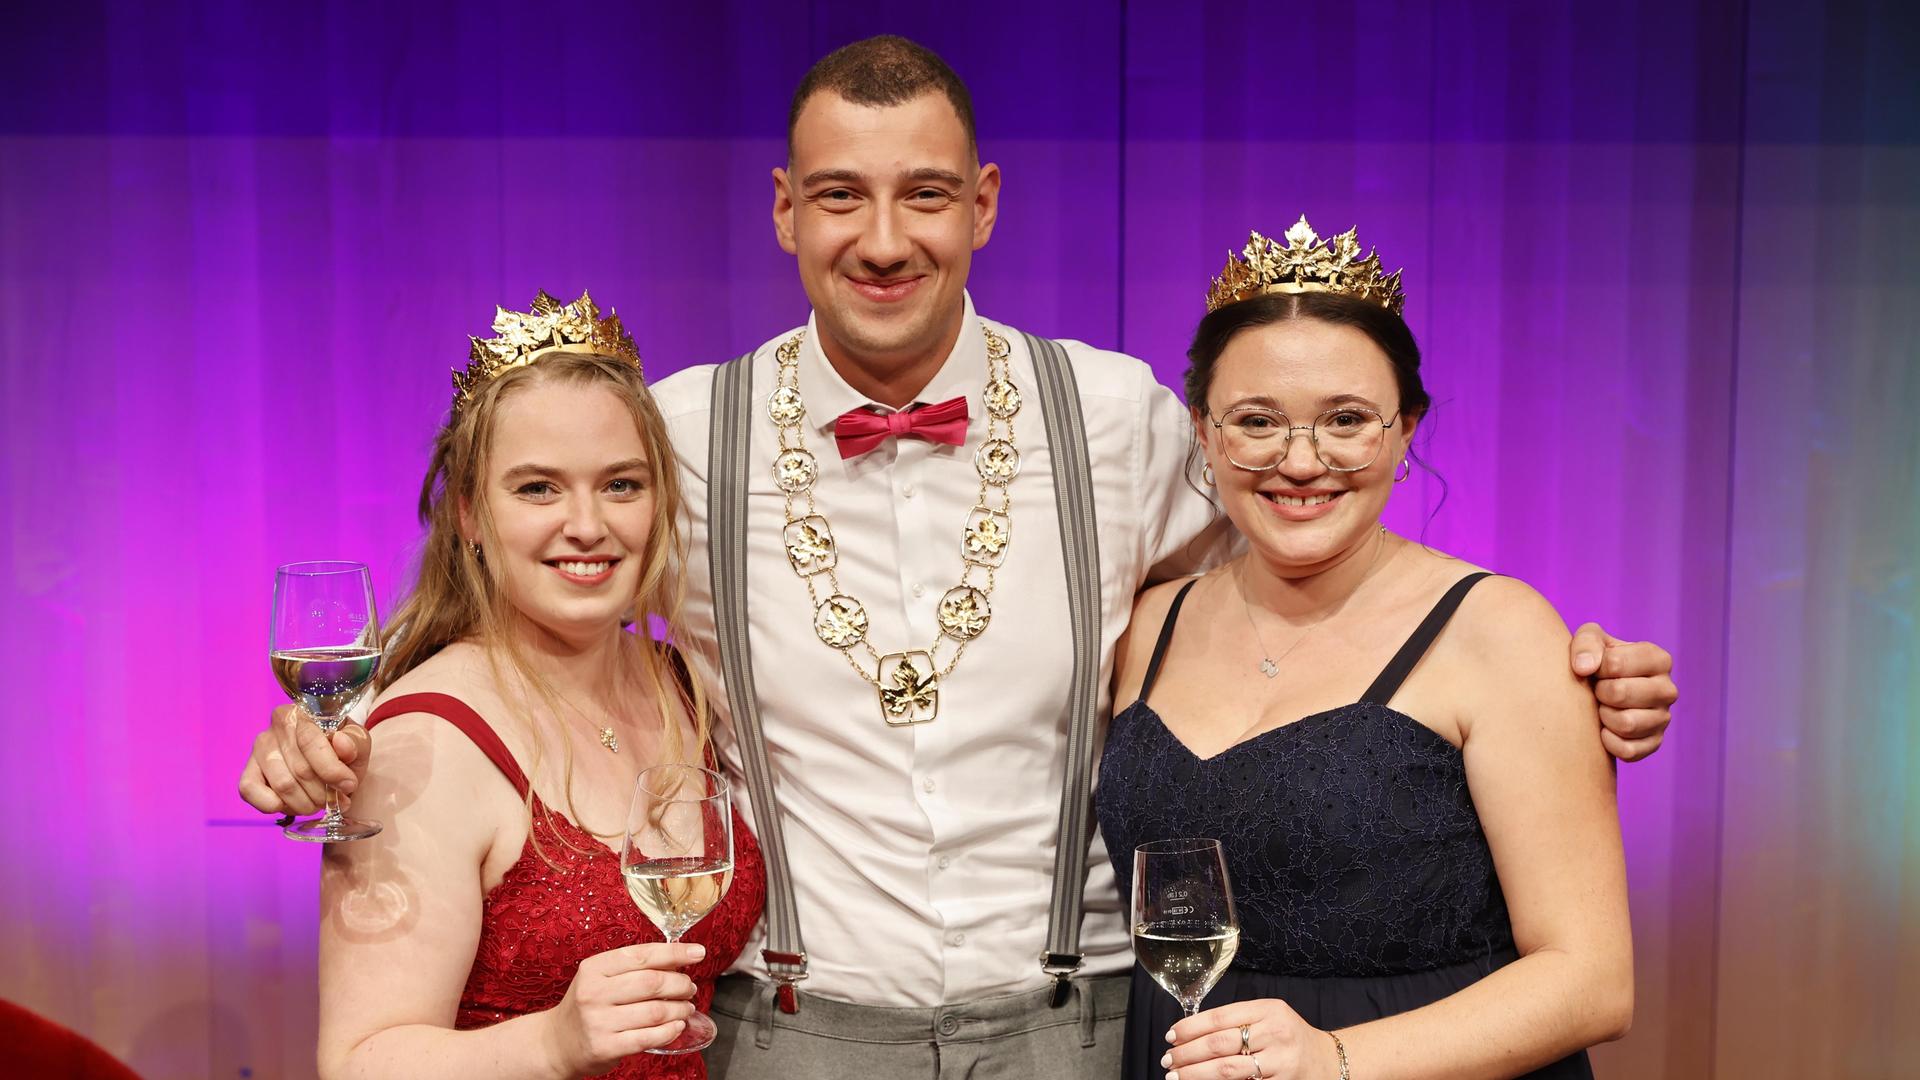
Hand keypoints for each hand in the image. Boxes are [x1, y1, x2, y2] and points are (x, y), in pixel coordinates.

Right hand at [236, 703, 371, 815]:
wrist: (324, 759)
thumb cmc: (340, 749)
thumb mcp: (357, 741)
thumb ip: (355, 742)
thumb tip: (341, 743)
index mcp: (300, 714)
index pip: (311, 743)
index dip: (332, 770)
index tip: (348, 785)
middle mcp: (274, 729)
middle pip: (300, 770)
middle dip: (323, 793)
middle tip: (336, 800)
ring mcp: (258, 752)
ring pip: (283, 786)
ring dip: (306, 803)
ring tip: (319, 803)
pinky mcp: (248, 774)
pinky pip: (251, 792)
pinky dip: (275, 805)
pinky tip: (292, 805)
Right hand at [541, 942, 702, 1075]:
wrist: (557, 1042)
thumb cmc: (588, 1006)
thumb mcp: (600, 978)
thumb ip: (634, 967)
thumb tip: (678, 958)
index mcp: (594, 968)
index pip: (642, 955)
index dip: (675, 953)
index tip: (698, 953)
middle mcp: (594, 993)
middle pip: (652, 983)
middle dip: (680, 984)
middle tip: (689, 987)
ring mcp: (598, 1021)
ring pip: (655, 1011)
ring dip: (679, 1009)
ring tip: (686, 1007)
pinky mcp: (605, 1047)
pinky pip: (648, 1037)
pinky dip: (670, 1031)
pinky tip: (677, 1026)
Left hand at [1164, 999, 1338, 1079]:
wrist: (1328, 1062)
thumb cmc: (1290, 1038)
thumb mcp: (1269, 1018)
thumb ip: (1236, 1021)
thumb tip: (1189, 1034)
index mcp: (1268, 1009)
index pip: (1220, 1017)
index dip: (1190, 1028)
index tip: (1171, 1036)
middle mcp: (1276, 1032)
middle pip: (1220, 1044)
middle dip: (1187, 1054)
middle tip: (1168, 1060)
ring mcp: (1281, 1061)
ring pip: (1227, 1069)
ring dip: (1196, 1074)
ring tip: (1177, 1077)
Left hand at [1571, 624, 1676, 761]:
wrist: (1597, 691)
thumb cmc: (1597, 661)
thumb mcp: (1590, 639)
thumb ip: (1586, 644)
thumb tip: (1584, 668)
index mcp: (1658, 660)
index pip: (1615, 663)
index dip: (1596, 667)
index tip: (1597, 669)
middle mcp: (1668, 690)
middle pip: (1620, 693)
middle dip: (1599, 692)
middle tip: (1598, 690)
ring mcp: (1664, 719)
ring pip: (1626, 724)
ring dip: (1604, 716)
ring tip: (1603, 707)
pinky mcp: (1654, 743)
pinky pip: (1628, 750)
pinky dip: (1608, 741)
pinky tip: (1605, 728)